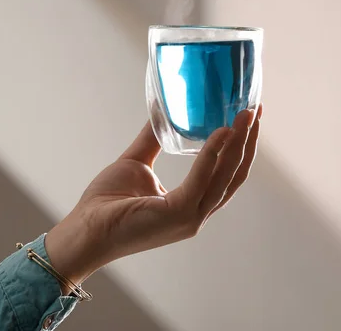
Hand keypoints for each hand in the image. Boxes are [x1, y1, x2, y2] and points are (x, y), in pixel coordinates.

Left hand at [45, 105, 261, 286]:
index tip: (247, 117)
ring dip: (239, 144)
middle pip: (234, 175)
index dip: (240, 147)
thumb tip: (161, 110)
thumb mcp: (135, 163)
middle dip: (248, 141)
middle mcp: (196, 213)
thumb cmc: (105, 203)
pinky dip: (213, 154)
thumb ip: (153, 139)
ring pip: (225, 177)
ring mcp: (190, 217)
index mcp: (189, 203)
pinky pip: (201, 180)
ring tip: (246, 115)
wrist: (85, 230)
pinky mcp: (177, 215)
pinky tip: (222, 131)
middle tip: (255, 110)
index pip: (225, 174)